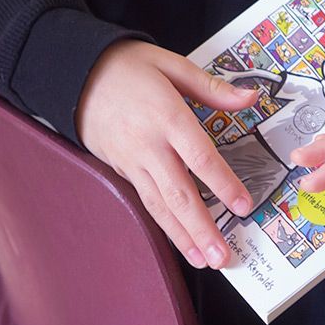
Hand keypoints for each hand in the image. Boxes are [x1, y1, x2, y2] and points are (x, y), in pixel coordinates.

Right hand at [77, 40, 260, 268]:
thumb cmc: (127, 66)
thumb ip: (212, 87)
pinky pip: (145, 201)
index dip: (222, 184)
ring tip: (204, 260)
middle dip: (202, 228)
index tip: (243, 206)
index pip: (199, 157)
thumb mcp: (172, 64)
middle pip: (179, 194)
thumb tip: (250, 97)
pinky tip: (178, 240)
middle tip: (222, 256)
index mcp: (166, 116)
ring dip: (182, 236)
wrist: (74, 73)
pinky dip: (162, 224)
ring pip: (160, 206)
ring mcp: (132, 161)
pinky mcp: (121, 169)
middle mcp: (148, 145)